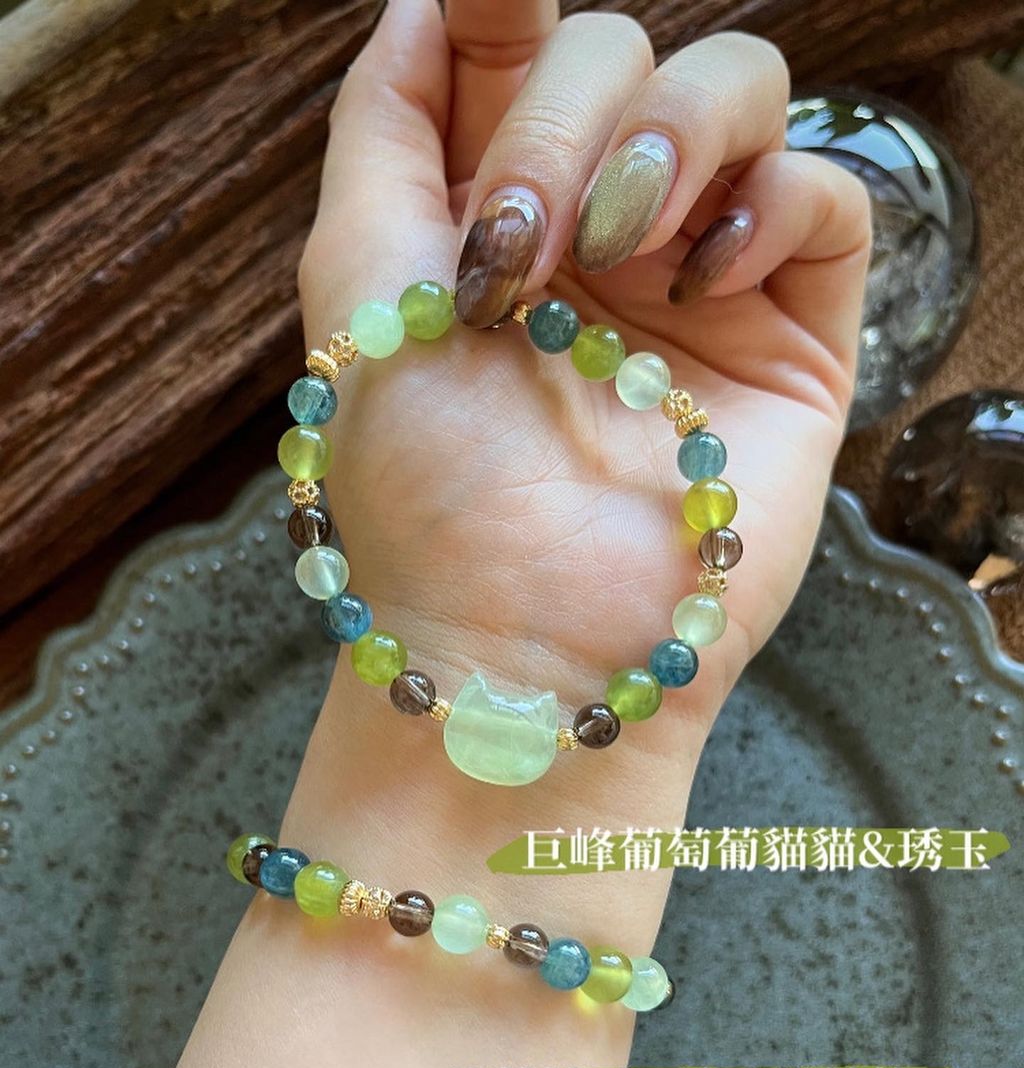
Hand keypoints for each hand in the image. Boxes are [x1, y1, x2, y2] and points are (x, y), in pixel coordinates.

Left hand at [296, 0, 870, 773]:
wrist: (523, 638)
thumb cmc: (423, 486)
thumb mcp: (359, 287)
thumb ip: (386, 127)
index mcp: (497, 213)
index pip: (521, 50)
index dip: (509, 14)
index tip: (487, 10)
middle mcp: (600, 233)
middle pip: (621, 53)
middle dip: (563, 121)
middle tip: (521, 247)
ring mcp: (700, 279)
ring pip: (737, 89)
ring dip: (666, 138)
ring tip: (617, 253)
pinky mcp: (792, 334)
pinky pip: (822, 193)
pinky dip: (769, 202)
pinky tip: (701, 280)